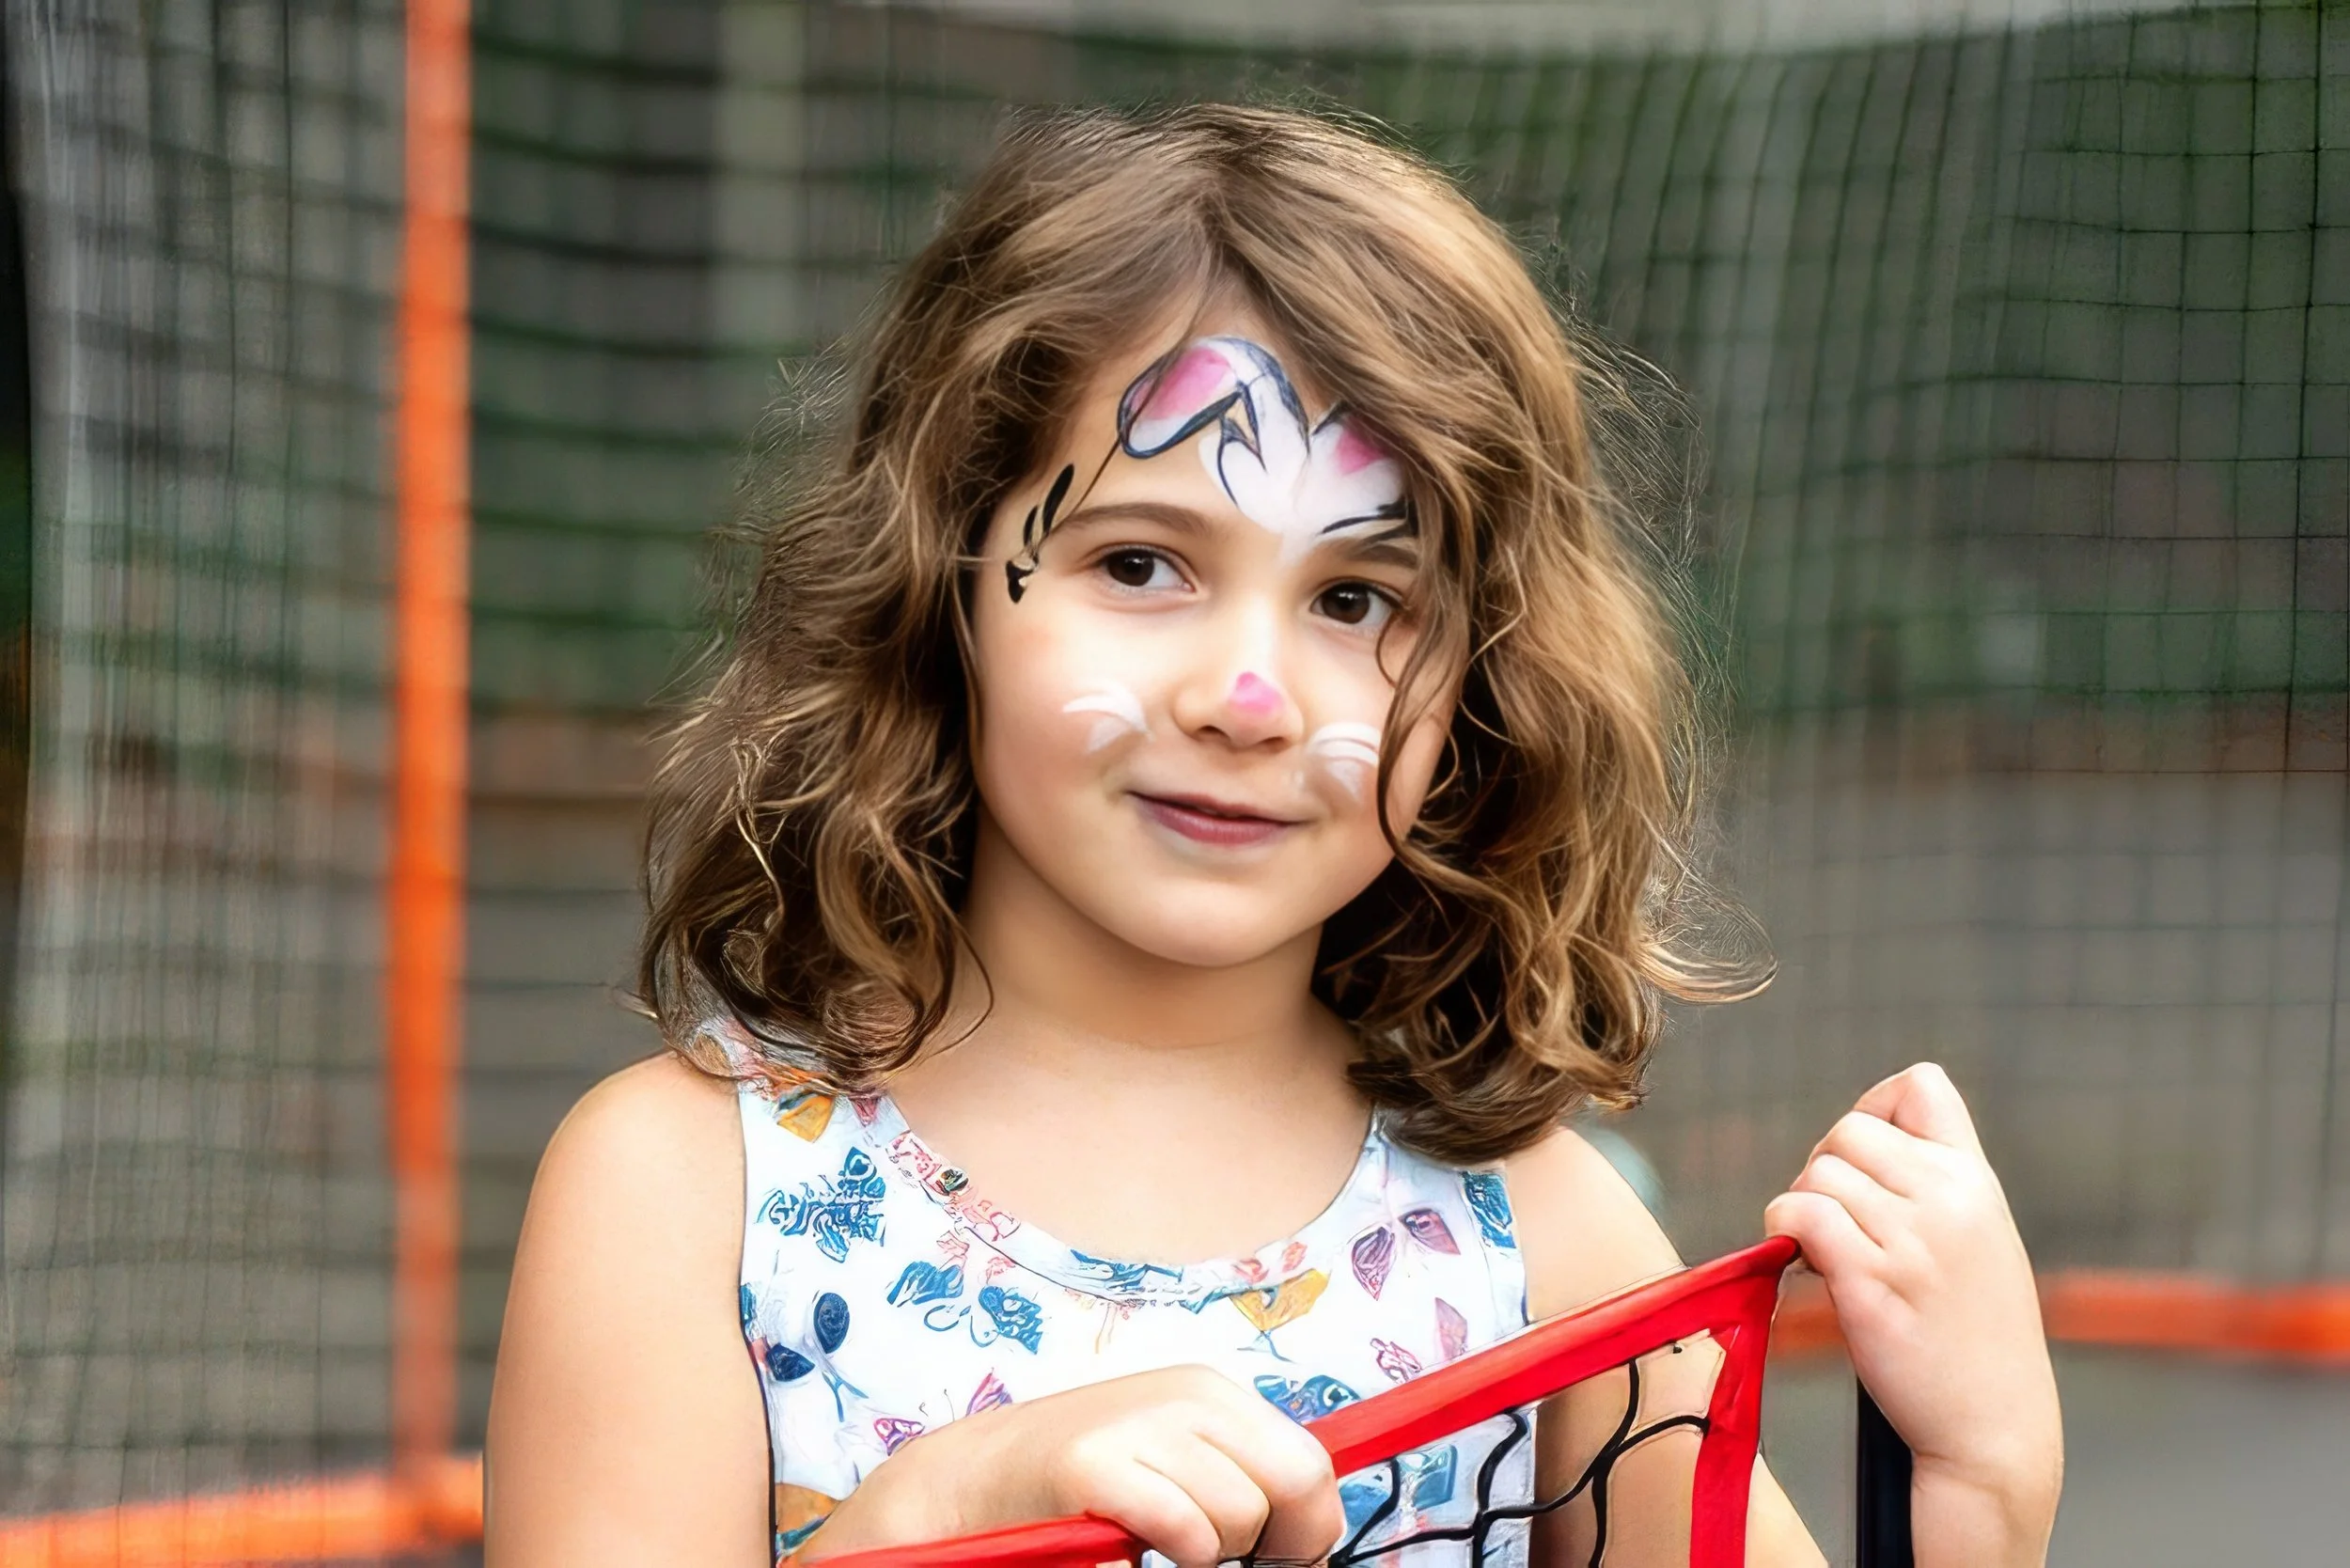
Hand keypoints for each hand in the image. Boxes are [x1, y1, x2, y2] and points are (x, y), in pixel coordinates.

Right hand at [800, 1364, 1343, 1567]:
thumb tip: (1314, 1543)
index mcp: (1213, 1393)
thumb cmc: (1085, 1484)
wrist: (976, 1479)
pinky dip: (1173, 1550)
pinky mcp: (1095, 1462)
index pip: (1312, 1463)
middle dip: (1277, 1541)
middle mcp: (1188, 1396)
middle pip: (1296, 1482)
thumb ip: (1241, 1481)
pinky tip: (1132, 1540)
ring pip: (1241, 1515)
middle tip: (1223, 1556)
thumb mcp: (1176, 1460)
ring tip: (1155, 1535)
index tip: (1284, 1555)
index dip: (1310, 1527)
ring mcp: (1140, 1423)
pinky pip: (1183, 1528)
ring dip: (1208, 1550)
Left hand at [1763, 1064, 2061, 1567]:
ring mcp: (1911, 1240)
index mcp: (1979, 1183)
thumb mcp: (1981, 1241)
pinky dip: (1785, 1232)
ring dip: (1804, 1208)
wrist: (1995, 1431)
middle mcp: (1950, 1200)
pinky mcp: (1871, 1281)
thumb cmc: (1977, 1340)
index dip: (1875, 1108)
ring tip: (1828, 1254)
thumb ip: (1935, 1186)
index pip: (1921, 1085)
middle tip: (1835, 1223)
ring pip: (1819, 1173)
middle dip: (1826, 1169)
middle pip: (1849, 1130)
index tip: (1866, 1164)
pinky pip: (1800, 1215)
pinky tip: (1807, 1267)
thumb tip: (1851, 1143)